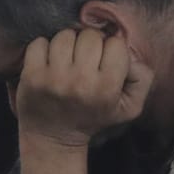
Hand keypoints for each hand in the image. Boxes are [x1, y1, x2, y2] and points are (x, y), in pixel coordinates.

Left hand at [12, 28, 151, 148]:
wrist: (53, 138)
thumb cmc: (93, 117)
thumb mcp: (129, 107)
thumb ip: (142, 78)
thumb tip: (129, 51)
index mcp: (106, 88)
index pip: (116, 44)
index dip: (111, 49)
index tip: (104, 62)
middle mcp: (80, 82)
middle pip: (90, 36)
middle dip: (90, 44)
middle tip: (84, 60)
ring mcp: (53, 78)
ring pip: (65, 36)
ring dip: (67, 43)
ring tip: (67, 60)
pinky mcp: (30, 76)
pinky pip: (39, 43)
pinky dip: (43, 48)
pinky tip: (48, 63)